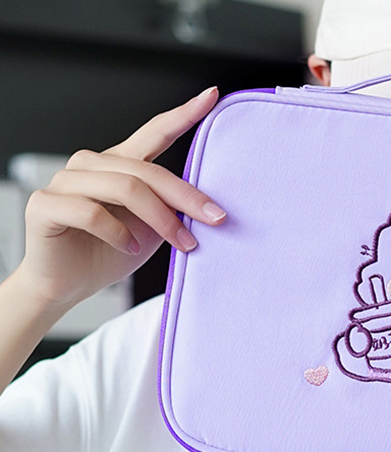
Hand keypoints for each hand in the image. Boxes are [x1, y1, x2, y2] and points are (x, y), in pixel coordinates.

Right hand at [16, 86, 225, 310]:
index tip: (211, 97)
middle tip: (216, 219)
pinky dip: (119, 233)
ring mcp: (66, 181)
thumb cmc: (110, 254)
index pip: (154, 133)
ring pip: (124, 187)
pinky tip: (130, 247)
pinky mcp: (45, 204)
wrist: (69, 285)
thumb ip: (171, 209)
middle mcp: (92, 165)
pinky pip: (91, 211)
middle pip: (147, 171)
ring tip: (181, 244)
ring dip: (160, 219)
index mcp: (120, 166)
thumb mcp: (153, 230)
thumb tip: (210, 206)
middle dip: (186, 198)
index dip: (182, 114)